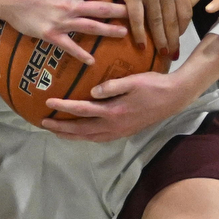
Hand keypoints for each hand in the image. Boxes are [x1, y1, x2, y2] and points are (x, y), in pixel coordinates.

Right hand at [0, 0, 127, 60]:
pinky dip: (81, 55)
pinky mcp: (51, 35)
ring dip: (108, 32)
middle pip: (101, 9)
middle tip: (140, 16)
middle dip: (122, 12)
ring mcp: (61, 21)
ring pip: (90, 28)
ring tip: (124, 35)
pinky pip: (69, 47)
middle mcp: (70, 5)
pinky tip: (92, 61)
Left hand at [42, 69, 197, 141]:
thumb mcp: (134, 81)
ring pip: (89, 137)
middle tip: (43, 123)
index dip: (64, 107)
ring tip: (57, 131)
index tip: (48, 103)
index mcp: (114, 112)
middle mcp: (114, 126)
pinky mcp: (125, 131)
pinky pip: (99, 138)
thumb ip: (112, 86)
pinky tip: (81, 133)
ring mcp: (120, 131)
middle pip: (81, 130)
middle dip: (61, 128)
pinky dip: (86, 137)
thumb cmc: (154, 86)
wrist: (174, 98)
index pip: (82, 110)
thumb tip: (92, 92)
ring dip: (71, 135)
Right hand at [91, 0, 187, 56]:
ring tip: (161, 55)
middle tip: (173, 55)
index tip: (179, 37)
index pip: (185, 8)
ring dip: (160, 41)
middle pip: (173, 19)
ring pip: (157, 22)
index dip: (184, 26)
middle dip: (174, 39)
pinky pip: (137, 18)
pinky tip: (141, 45)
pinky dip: (140, 34)